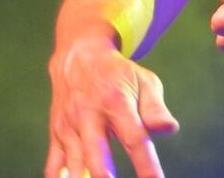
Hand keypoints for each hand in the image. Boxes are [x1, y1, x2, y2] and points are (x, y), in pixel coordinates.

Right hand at [46, 36, 178, 177]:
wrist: (78, 56)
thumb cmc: (118, 74)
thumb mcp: (143, 81)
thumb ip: (156, 109)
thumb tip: (169, 129)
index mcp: (116, 102)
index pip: (134, 140)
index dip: (147, 166)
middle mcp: (89, 115)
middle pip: (97, 157)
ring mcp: (69, 126)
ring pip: (73, 165)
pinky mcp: (56, 134)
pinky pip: (54, 166)